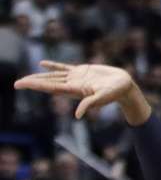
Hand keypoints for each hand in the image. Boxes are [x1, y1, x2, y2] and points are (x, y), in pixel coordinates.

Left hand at [14, 61, 146, 121]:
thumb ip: (90, 104)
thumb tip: (77, 115)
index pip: (51, 87)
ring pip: (54, 76)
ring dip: (40, 75)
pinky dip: (53, 66)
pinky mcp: (82, 71)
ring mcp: (76, 78)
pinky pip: (64, 67)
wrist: (124, 85)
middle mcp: (72, 85)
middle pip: (49, 83)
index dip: (36, 85)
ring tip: (26, 77)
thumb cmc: (115, 92)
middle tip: (16, 84)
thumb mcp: (103, 97)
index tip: (22, 84)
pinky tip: (42, 63)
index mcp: (74, 90)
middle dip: (33, 83)